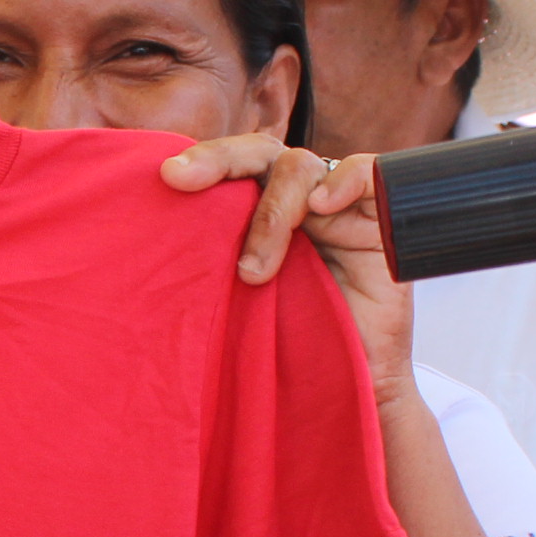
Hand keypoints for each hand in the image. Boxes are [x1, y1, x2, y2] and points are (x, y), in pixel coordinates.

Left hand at [180, 141, 409, 405]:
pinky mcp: (381, 220)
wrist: (348, 382)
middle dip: (220, 161)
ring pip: (301, 167)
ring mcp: (339, 208)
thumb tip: (154, 252)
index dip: (203, 161)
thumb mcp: (237, 304)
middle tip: (183, 181)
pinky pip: (371, 174)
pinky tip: (322, 205)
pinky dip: (345, 180)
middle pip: (260, 153)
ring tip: (255, 272)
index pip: (231, 167)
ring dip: (274, 211)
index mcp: (258, 213)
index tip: (168, 177)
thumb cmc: (290, 347)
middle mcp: (297, 202)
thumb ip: (212, 268)